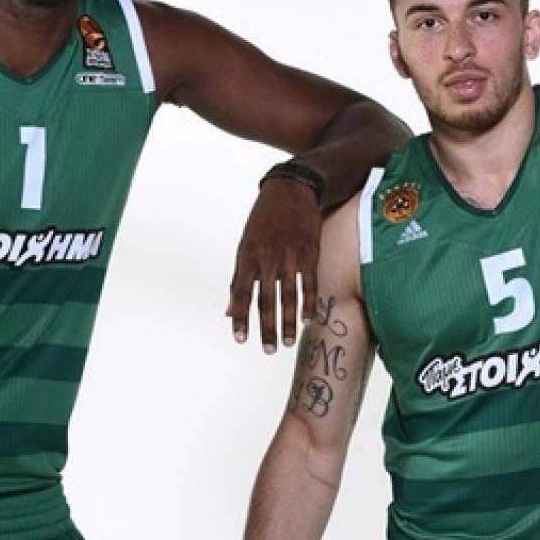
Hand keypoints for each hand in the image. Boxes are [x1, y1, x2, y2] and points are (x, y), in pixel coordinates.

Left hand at [227, 178, 320, 353]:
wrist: (291, 189)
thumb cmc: (264, 219)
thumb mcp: (245, 245)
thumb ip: (239, 279)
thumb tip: (229, 310)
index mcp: (247, 255)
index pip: (241, 293)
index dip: (241, 317)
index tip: (241, 338)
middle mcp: (267, 257)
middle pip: (265, 299)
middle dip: (266, 327)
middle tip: (269, 349)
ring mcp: (290, 255)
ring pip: (288, 295)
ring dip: (288, 321)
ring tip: (288, 341)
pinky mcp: (309, 252)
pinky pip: (310, 283)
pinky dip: (309, 302)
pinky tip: (308, 319)